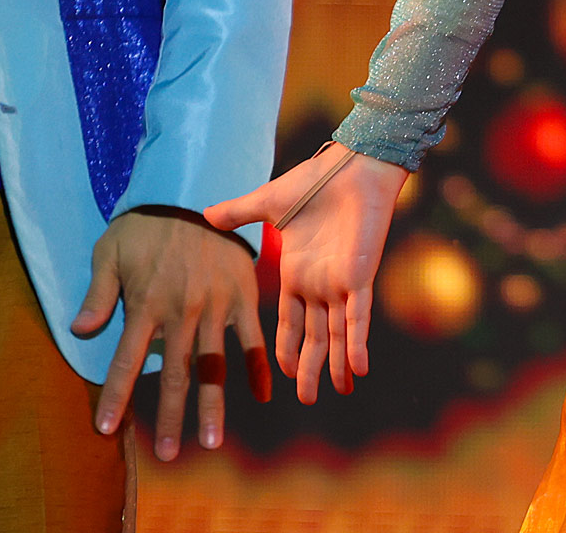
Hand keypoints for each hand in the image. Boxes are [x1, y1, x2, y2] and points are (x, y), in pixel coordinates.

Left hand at [70, 206, 270, 460]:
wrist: (193, 190)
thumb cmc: (145, 224)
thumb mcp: (109, 251)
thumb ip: (98, 294)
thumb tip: (80, 332)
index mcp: (147, 304)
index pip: (127, 361)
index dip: (116, 396)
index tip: (106, 429)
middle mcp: (182, 312)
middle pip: (177, 374)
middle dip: (171, 418)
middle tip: (168, 453)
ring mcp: (215, 306)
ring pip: (214, 365)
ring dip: (212, 406)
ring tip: (210, 441)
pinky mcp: (242, 296)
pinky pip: (252, 339)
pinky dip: (257, 369)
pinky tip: (260, 397)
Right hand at [207, 145, 404, 405]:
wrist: (351, 166)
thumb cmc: (313, 181)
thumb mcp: (267, 202)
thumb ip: (238, 213)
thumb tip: (205, 215)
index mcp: (295, 272)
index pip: (288, 321)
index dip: (286, 348)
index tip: (282, 374)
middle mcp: (318, 284)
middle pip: (314, 336)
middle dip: (310, 367)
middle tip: (308, 399)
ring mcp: (340, 283)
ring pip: (337, 334)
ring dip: (336, 364)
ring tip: (335, 392)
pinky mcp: (360, 276)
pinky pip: (359, 317)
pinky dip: (358, 344)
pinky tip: (358, 369)